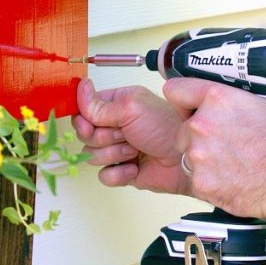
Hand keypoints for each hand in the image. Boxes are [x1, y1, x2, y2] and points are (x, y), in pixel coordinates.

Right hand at [72, 78, 191, 192]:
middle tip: (125, 134)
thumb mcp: (131, 108)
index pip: (84, 108)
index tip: (91, 122)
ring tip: (135, 149)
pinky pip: (104, 175)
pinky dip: (119, 173)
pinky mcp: (122, 171)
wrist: (186, 159)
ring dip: (114, 154)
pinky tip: (135, 167)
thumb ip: (99, 105)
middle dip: (104, 137)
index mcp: (117, 103)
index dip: (84, 118)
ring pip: (91, 155)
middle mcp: (115, 125)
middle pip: (85, 134)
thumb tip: (80, 89)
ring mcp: (117, 148)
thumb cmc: (167, 127)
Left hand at [162, 78, 265, 223]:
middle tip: (224, 145)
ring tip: (231, 164)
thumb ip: (238, 101)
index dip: (183, 100)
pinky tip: (232, 180)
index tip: (186, 106)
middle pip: (183, 128)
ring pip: (189, 155)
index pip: (176, 90)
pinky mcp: (199, 181)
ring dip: (203, 159)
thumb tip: (231, 101)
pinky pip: (197, 179)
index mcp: (217, 99)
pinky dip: (210, 181)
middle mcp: (202, 124)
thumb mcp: (265, 105)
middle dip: (198, 136)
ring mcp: (197, 154)